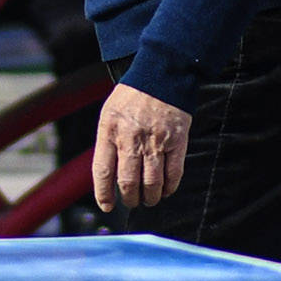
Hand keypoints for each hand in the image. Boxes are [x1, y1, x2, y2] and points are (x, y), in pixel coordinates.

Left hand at [91, 83, 192, 211]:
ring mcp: (155, 140)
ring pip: (152, 183)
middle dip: (130, 199)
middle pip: (128, 182)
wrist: (162, 74)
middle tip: (132, 202)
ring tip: (150, 199)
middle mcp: (131, 138)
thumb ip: (107, 143)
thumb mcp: (110, 114)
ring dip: (151, 197)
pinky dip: (170, 187)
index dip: (104, 194)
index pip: (103, 172)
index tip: (107, 206)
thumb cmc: (133, 97)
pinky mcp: (177, 140)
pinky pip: (174, 173)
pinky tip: (166, 190)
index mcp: (110, 131)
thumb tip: (108, 177)